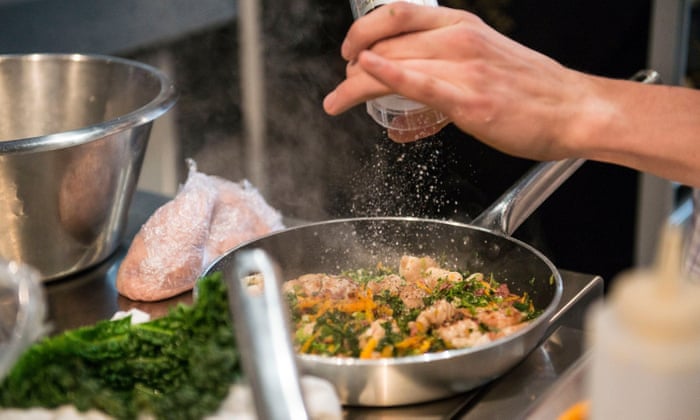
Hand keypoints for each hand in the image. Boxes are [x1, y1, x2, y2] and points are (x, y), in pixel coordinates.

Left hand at [323, 2, 584, 158]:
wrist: (574, 109)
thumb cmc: (532, 90)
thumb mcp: (484, 64)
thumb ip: (444, 79)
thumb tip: (405, 111)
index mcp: (462, 26)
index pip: (397, 17)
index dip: (363, 32)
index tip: (350, 52)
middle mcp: (460, 39)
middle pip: (387, 43)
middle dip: (353, 67)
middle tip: (341, 87)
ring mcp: (465, 68)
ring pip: (394, 63)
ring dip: (354, 84)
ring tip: (337, 100)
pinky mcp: (470, 99)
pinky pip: (420, 82)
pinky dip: (387, 76)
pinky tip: (363, 78)